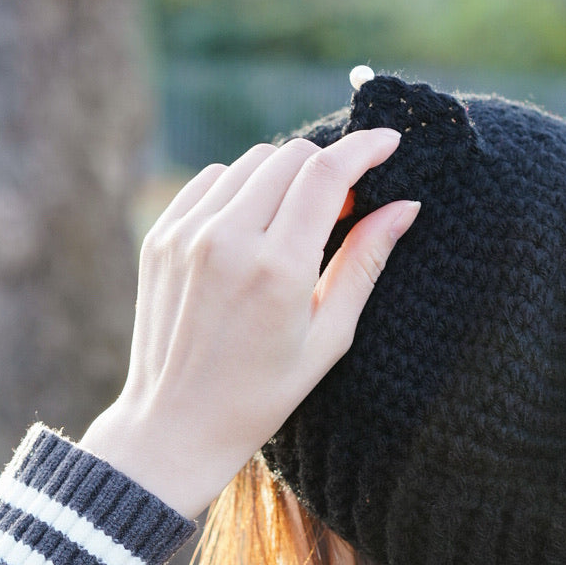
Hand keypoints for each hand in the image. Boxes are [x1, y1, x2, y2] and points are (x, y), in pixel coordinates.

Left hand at [80, 130, 413, 518]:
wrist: (175, 423)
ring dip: (285, 177)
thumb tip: (405, 206)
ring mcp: (187, 235)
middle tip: (344, 205)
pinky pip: (211, 181)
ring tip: (297, 223)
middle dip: (327, 167)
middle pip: (290, 158)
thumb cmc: (262, 393)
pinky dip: (242, 189)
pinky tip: (254, 228)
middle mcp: (227, 241)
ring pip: (251, 163)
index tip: (389, 141)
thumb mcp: (328, 337)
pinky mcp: (161, 236)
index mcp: (277, 269)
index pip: (326, 174)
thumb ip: (364, 263)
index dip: (363, 148)